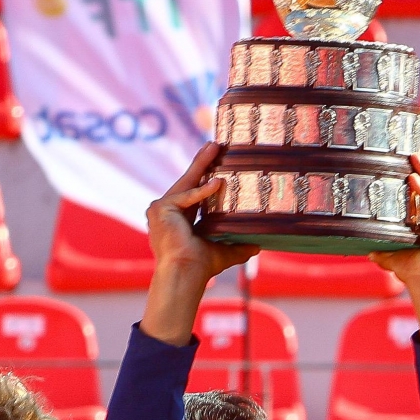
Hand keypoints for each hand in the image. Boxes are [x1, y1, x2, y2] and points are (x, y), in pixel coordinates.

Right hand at [140, 144, 253, 344]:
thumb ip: (238, 246)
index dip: (205, 177)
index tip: (217, 163)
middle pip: (189, 182)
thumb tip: (259, 245)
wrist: (185, 274)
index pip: (194, 193)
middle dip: (202, 163)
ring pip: (187, 183)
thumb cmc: (200, 267)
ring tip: (215, 147)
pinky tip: (218, 182)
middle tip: (216, 145)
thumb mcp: (224, 251)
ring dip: (201, 164)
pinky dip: (202, 191)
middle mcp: (167, 212)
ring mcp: (161, 210)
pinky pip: (187, 197)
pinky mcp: (161, 209)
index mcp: (179, 220)